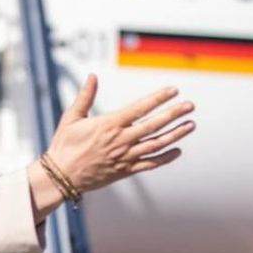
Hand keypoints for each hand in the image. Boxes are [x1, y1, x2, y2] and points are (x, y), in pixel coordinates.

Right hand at [48, 74, 194, 192]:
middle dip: (174, 114)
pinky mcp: (125, 171)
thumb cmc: (63, 145)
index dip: (158, 98)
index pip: (139, 108)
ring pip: (157, 144)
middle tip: (190, 106)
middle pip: (154, 125)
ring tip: (190, 124)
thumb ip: (85, 96)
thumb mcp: (71, 118)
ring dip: (175, 134)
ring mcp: (125, 157)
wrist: (61, 176)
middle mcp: (120, 140)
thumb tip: (92, 76)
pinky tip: (177, 150)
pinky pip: (150, 164)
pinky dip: (165, 158)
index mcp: (108, 124)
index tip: (173, 90)